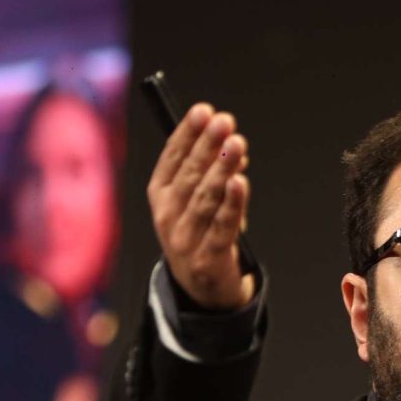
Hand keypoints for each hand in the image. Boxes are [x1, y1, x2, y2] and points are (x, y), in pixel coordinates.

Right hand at [146, 103, 252, 310]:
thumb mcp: (200, 201)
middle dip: (207, 145)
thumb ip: (216, 172)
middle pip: (189, 176)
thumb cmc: (202, 233)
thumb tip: (235, 145)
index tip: (203, 111)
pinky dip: (232, 203)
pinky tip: (240, 181)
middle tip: (224, 121)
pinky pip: (222, 227)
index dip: (187, 133)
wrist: (203, 289)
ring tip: (236, 144)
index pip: (171, 158)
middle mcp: (167, 216)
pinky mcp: (207, 260)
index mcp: (159, 195)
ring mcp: (184, 240)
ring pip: (205, 199)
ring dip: (222, 168)